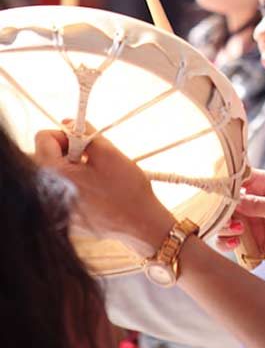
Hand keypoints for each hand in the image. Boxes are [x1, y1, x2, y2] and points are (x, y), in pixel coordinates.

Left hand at [34, 129, 173, 255]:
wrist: (139, 225)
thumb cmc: (126, 189)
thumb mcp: (109, 153)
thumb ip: (85, 134)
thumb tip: (68, 122)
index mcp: (55, 175)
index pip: (43, 139)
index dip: (64, 134)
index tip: (82, 141)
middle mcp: (47, 194)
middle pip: (45, 157)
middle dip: (66, 150)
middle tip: (91, 157)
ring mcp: (53, 209)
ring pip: (54, 174)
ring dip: (71, 167)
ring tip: (94, 175)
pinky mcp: (62, 218)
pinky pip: (60, 192)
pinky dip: (73, 185)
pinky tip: (94, 191)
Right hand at [216, 168, 264, 262]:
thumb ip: (259, 204)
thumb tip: (235, 200)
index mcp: (263, 184)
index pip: (238, 177)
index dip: (226, 183)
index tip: (220, 193)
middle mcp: (252, 200)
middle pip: (224, 201)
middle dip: (222, 210)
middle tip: (230, 218)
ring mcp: (248, 220)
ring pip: (222, 221)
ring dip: (223, 226)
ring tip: (238, 230)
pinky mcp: (247, 240)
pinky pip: (227, 241)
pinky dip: (225, 243)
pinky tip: (235, 243)